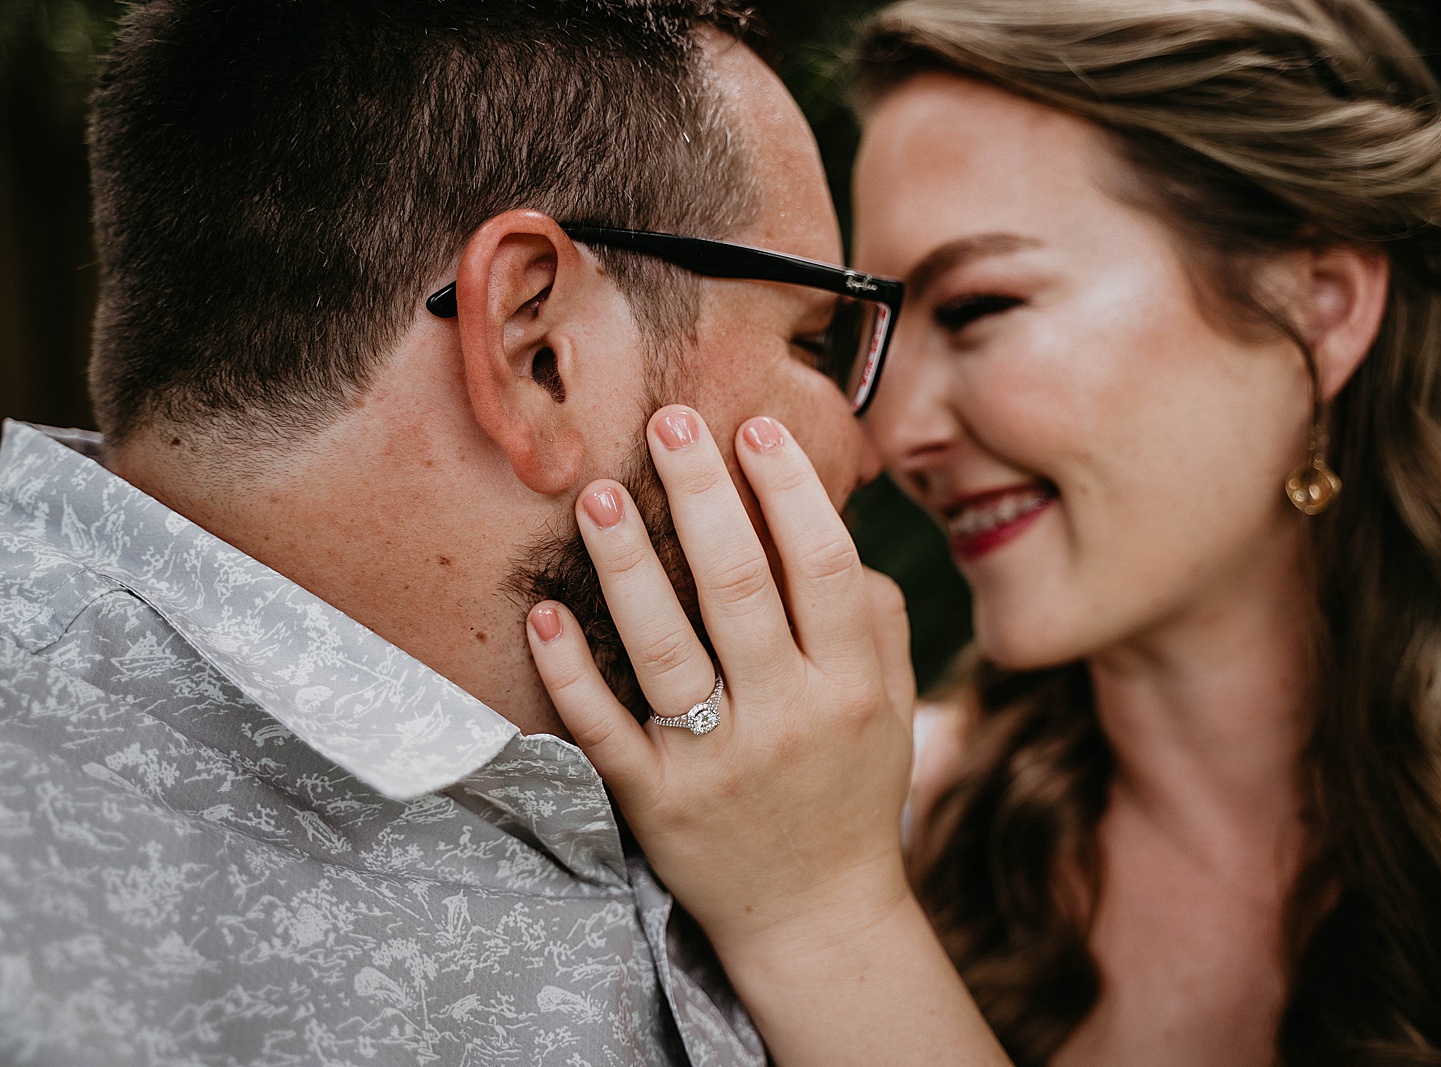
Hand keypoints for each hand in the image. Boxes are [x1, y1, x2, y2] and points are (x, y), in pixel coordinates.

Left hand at [524, 406, 918, 956]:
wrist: (817, 916)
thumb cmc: (853, 792)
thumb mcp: (891, 705)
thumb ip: (873, 618)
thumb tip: (824, 523)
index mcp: (851, 686)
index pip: (821, 566)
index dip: (788, 490)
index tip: (753, 427)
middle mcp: (787, 720)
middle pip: (738, 588)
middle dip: (701, 495)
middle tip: (667, 422)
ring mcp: (715, 765)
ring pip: (664, 648)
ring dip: (628, 563)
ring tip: (595, 492)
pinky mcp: (654, 804)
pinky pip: (603, 729)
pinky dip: (570, 672)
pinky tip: (544, 612)